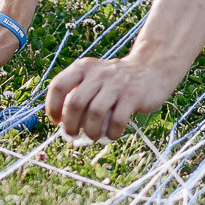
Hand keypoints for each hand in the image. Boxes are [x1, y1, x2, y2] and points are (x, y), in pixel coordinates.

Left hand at [44, 54, 179, 141]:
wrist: (151, 69)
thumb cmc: (116, 82)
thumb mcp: (94, 79)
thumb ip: (78, 95)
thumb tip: (64, 125)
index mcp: (84, 68)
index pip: (59, 85)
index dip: (52, 107)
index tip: (56, 121)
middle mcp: (98, 74)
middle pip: (75, 103)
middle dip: (70, 125)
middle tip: (73, 135)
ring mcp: (117, 84)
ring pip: (95, 113)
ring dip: (91, 131)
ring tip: (93, 136)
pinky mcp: (133, 95)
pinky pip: (117, 120)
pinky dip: (112, 133)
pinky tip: (112, 135)